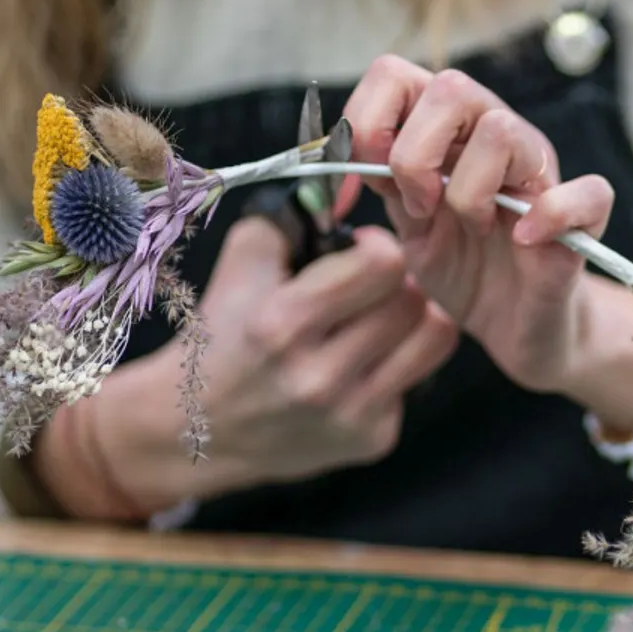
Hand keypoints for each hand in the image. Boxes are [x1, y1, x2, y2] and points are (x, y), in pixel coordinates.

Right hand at [34, 216, 458, 518]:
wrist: (198, 428)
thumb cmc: (223, 336)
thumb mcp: (239, 267)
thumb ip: (290, 218)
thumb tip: (346, 190)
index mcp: (283, 324)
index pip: (384, 266)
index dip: (378, 248)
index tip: (360, 252)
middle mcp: (319, 376)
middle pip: (413, 300)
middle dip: (397, 284)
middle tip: (371, 288)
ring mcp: (350, 414)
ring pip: (434, 337)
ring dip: (412, 318)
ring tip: (380, 318)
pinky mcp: (372, 441)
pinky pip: (418, 380)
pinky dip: (398, 365)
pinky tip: (363, 366)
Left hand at [342, 55, 630, 401]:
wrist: (516, 329)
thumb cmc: (465, 272)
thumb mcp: (407, 228)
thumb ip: (381, 184)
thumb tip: (335, 158)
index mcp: (445, 131)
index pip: (397, 76)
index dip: (367, 120)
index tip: (361, 180)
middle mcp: (495, 136)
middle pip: (451, 87)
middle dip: (415, 153)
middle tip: (419, 206)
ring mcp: (540, 171)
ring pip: (502, 130)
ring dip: (470, 190)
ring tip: (472, 228)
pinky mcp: (583, 215)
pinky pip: (586, 192)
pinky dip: (550, 216)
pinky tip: (524, 242)